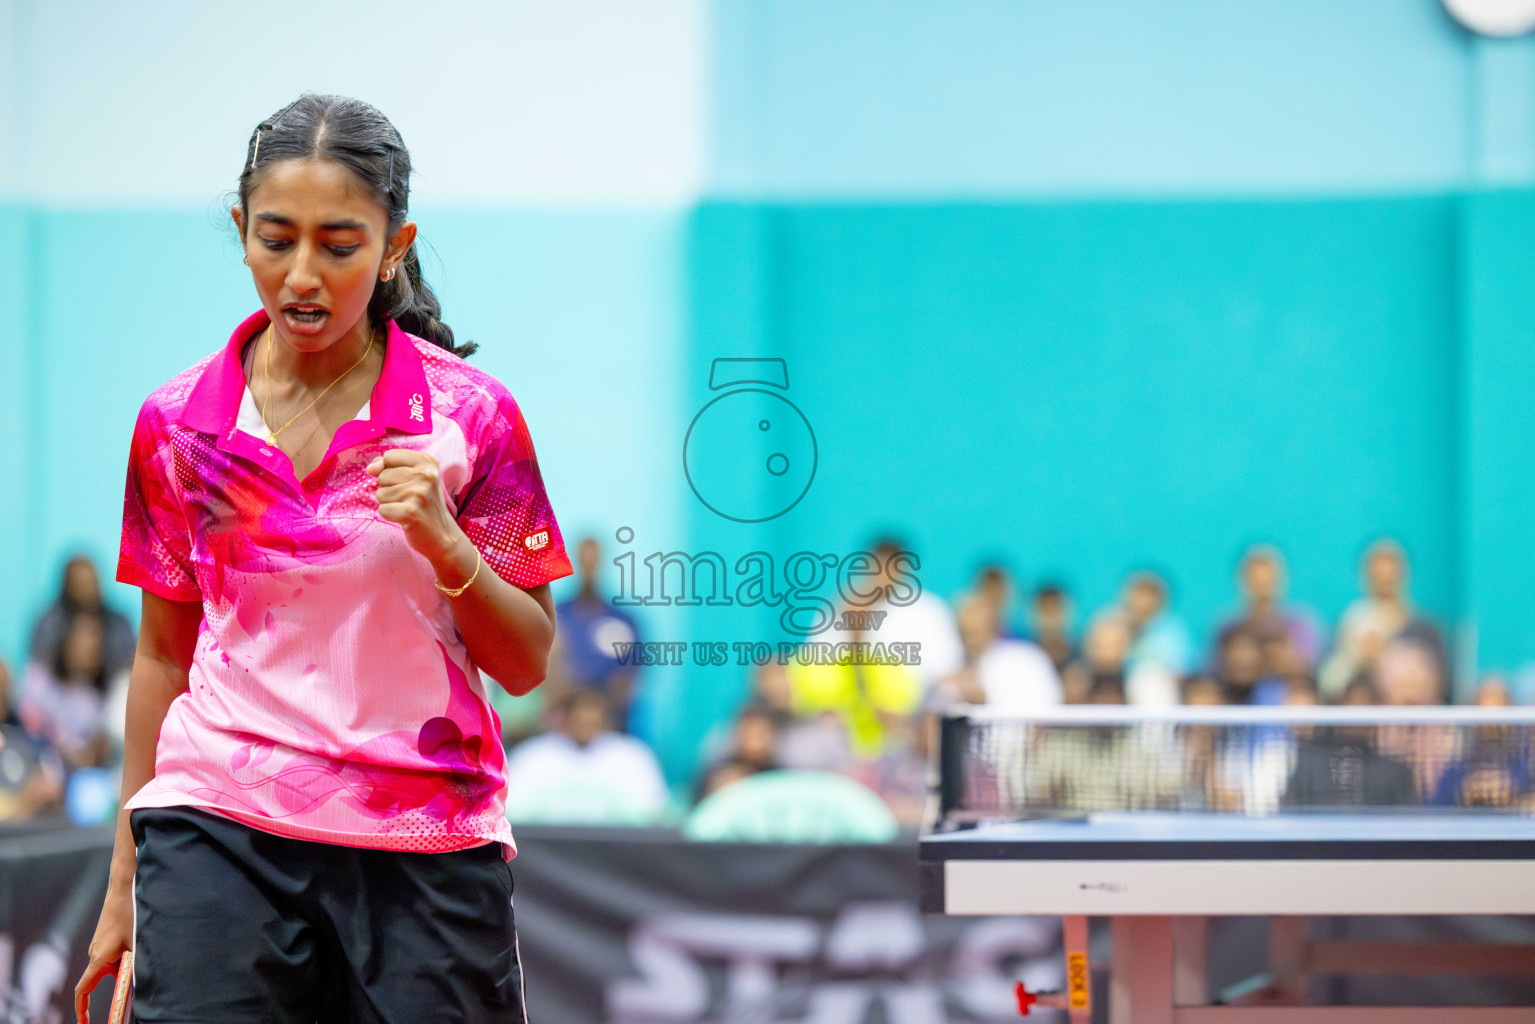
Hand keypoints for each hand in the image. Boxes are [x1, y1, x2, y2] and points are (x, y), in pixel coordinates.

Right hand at [75, 882, 131, 1022]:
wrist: (120, 894)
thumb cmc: (127, 917)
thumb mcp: (133, 944)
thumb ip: (130, 966)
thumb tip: (132, 984)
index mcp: (98, 959)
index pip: (83, 990)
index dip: (81, 1008)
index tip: (84, 1021)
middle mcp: (94, 956)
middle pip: (97, 981)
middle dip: (111, 987)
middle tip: (122, 998)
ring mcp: (97, 949)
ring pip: (107, 969)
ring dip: (120, 971)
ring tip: (135, 956)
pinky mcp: (103, 943)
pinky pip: (109, 959)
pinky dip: (120, 962)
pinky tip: (133, 951)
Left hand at [365, 449, 461, 562]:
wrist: (443, 535)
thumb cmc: (423, 504)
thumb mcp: (412, 477)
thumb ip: (388, 465)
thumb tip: (371, 468)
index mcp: (428, 461)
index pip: (389, 456)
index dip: (390, 470)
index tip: (406, 482)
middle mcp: (426, 474)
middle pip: (383, 475)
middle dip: (390, 489)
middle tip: (410, 499)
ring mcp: (419, 493)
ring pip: (380, 493)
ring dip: (390, 503)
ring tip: (408, 507)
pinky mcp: (411, 512)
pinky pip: (382, 509)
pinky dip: (390, 516)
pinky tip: (405, 518)